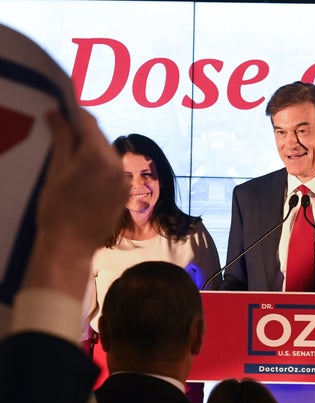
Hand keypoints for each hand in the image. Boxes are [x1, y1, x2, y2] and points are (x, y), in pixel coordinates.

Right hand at [25, 109, 126, 298]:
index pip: (89, 122)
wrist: (70, 245)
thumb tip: (58, 114)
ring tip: (70, 156)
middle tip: (61, 131)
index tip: (62, 110)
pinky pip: (112, 171)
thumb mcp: (56, 169)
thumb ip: (62, 138)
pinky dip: (100, 167)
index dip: (74, 113)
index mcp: (99, 156)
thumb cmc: (58, 209)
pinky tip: (83, 175)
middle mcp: (117, 165)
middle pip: (100, 138)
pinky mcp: (124, 193)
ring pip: (107, 154)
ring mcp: (123, 180)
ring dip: (91, 150)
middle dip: (82, 133)